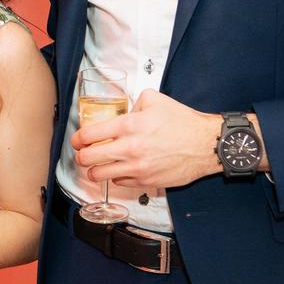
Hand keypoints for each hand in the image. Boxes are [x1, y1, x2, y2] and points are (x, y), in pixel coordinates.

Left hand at [72, 89, 222, 189]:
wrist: (205, 145)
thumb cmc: (183, 122)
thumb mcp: (155, 100)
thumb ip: (133, 104)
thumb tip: (121, 113)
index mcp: (129, 125)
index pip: (89, 135)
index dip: (77, 138)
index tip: (77, 140)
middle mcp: (129, 148)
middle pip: (87, 158)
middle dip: (81, 156)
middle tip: (83, 153)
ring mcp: (136, 168)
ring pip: (99, 175)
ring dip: (93, 170)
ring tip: (97, 165)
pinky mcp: (145, 181)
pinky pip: (119, 183)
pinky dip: (115, 177)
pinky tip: (121, 169)